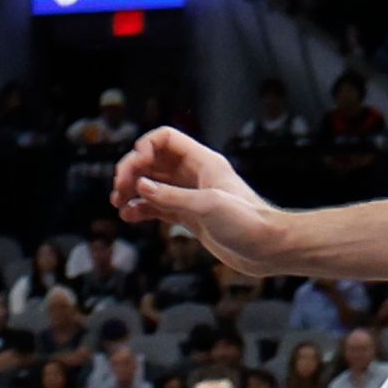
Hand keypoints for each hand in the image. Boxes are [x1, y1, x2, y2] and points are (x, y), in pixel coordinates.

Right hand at [112, 128, 299, 277]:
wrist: (268, 249)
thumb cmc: (246, 222)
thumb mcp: (207, 207)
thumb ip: (171, 196)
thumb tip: (140, 186)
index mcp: (203, 162)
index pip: (165, 139)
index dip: (144, 147)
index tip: (133, 168)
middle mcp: (194, 174)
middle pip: (154, 160)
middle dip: (132, 170)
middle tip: (118, 190)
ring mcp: (190, 195)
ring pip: (153, 184)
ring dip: (133, 190)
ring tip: (118, 203)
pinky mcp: (189, 216)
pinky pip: (158, 206)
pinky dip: (141, 208)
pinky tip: (129, 216)